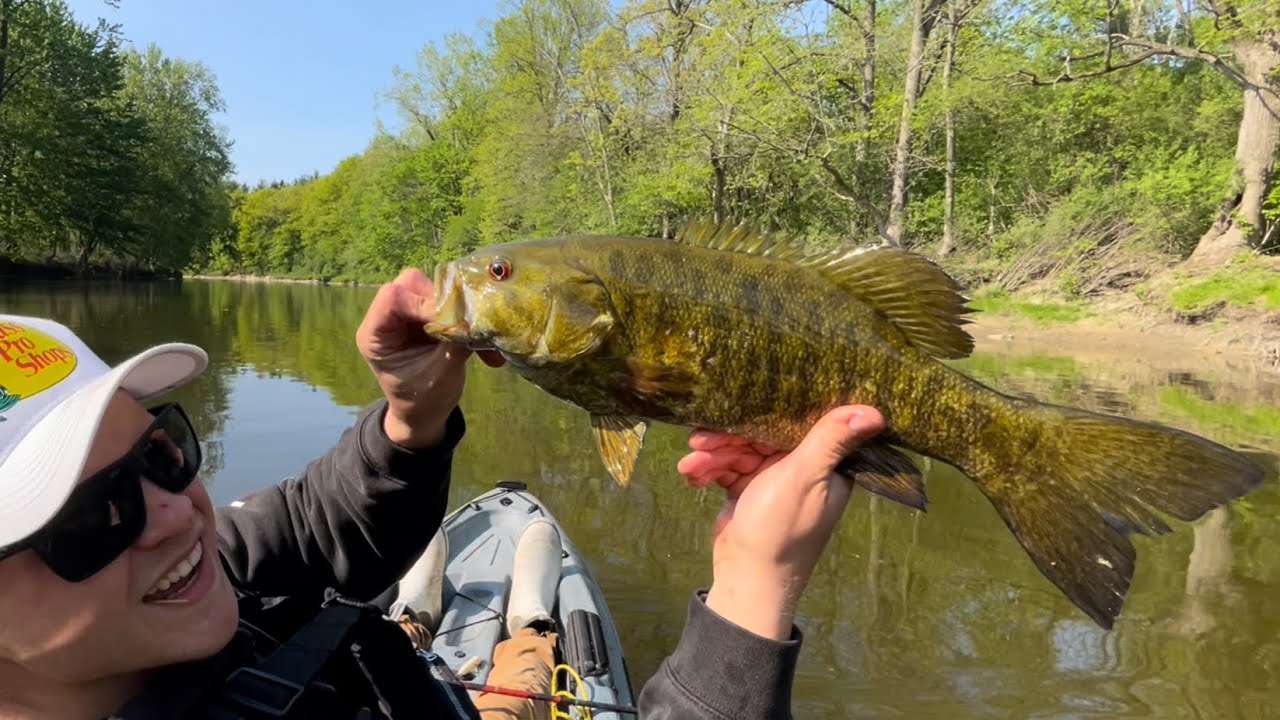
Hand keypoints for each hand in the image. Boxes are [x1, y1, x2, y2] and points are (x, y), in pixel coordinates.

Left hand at [356, 268, 503, 447]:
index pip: (394, 296)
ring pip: (433, 289)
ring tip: (479, 338)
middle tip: (467, 326)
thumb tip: (477, 315)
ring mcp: (407, 314)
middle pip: (413, 284)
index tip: (452, 322)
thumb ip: (454, 342)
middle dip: (445, 303)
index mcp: (375, 333)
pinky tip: (482, 342)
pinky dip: (466, 319)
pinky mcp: (425, 315)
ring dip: (460, 310)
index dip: (425, 303)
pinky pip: (447, 302)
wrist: (424, 414)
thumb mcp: (441, 375)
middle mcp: (387, 317)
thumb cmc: (423, 400)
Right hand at [677, 406, 885, 639]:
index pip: (800, 422)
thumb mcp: (805, 479)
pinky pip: (727, 468)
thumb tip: (877, 412)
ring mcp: (772, 479)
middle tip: (700, 440)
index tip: (742, 404)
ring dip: (712, 455)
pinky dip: (708, 470)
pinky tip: (690, 474)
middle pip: (761, 434)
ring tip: (689, 464)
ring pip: (738, 450)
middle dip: (728, 437)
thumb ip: (830, 441)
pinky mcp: (748, 490)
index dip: (770, 411)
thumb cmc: (781, 530)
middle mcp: (803, 468)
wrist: (747, 579)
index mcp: (825, 464)